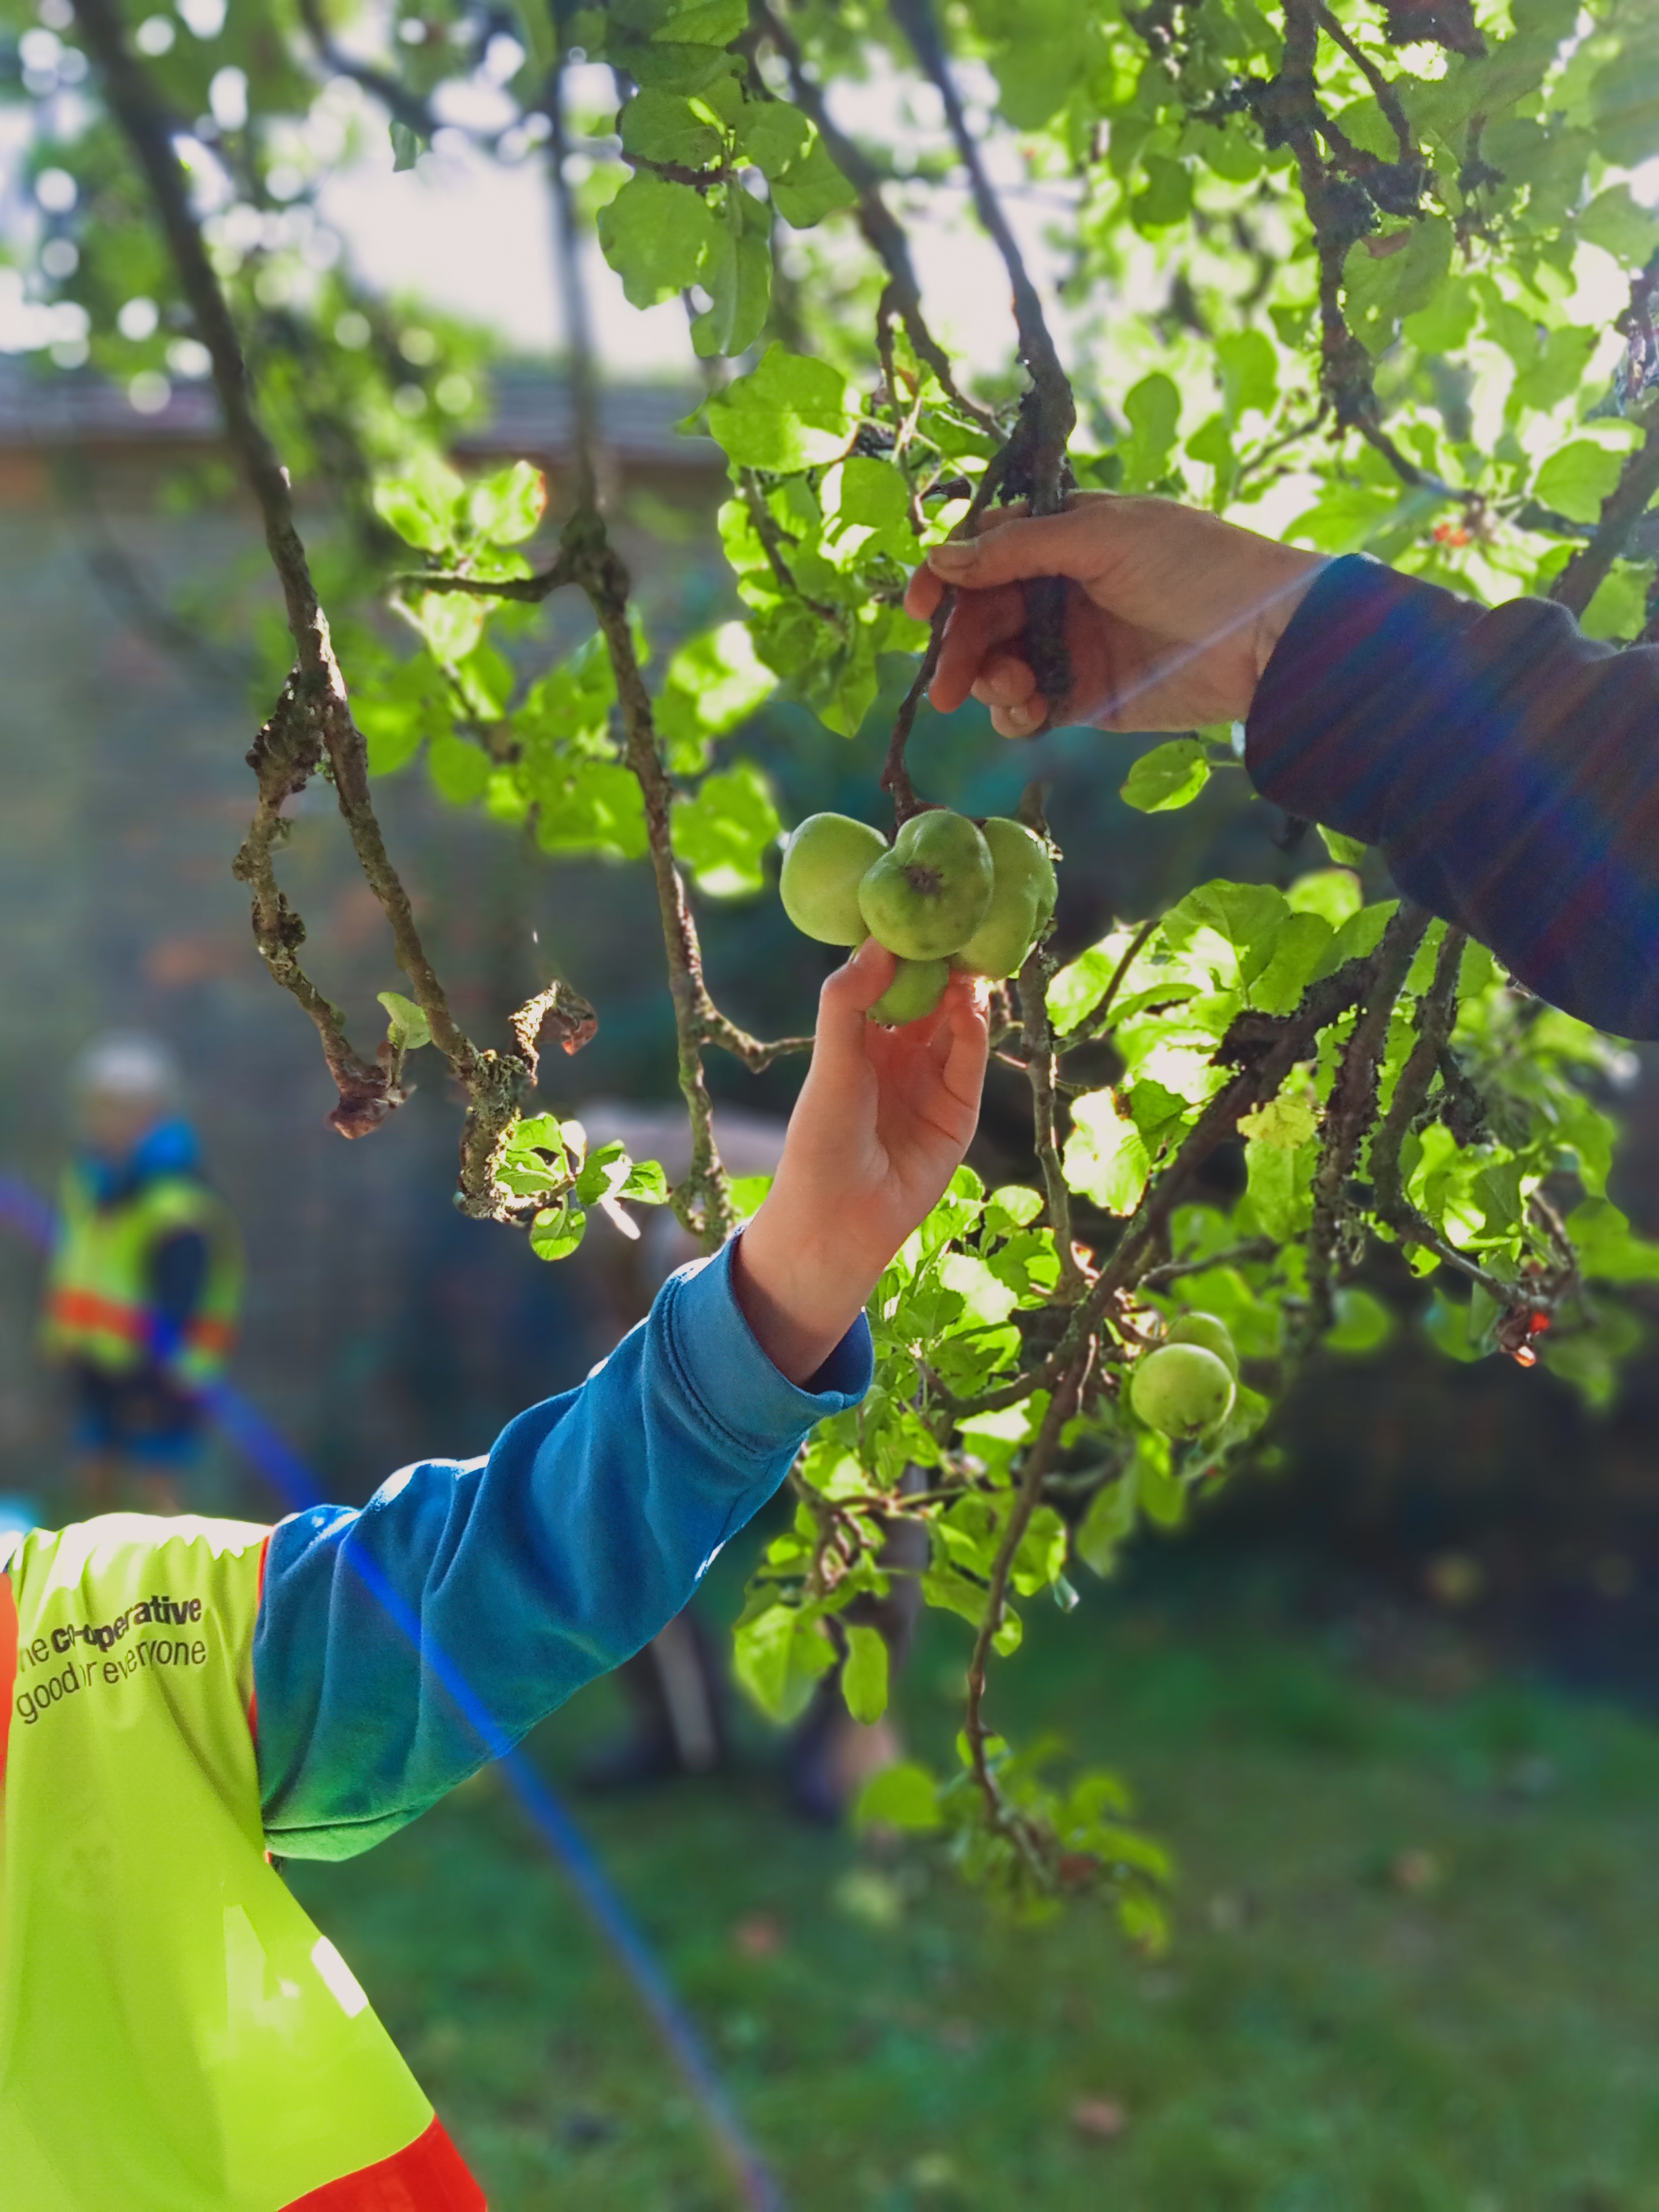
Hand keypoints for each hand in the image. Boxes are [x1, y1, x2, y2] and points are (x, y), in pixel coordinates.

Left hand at [733, 938, 987, 1384]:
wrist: (837, 1217)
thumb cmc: (819, 1138)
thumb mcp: (831, 1060)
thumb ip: (848, 1001)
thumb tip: (878, 942)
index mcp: (864, 1039)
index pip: (893, 980)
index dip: (907, 947)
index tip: (919, 906)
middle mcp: (902, 1055)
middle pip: (934, 996)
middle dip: (946, 961)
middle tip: (959, 920)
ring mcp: (934, 1082)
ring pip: (958, 1023)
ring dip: (965, 991)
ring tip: (969, 955)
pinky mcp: (959, 1111)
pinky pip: (972, 1061)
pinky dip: (976, 1031)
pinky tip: (972, 1003)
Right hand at [904, 494, 1324, 736]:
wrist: (1267, 637)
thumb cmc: (1197, 564)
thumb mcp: (1104, 535)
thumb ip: (1019, 548)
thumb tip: (941, 558)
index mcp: (1064, 535)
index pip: (984, 552)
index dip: (945, 577)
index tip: (920, 606)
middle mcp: (1059, 589)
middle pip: (981, 615)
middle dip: (958, 646)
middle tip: (944, 682)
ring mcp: (1069, 646)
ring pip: (996, 665)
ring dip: (986, 680)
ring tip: (1008, 689)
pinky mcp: (1084, 699)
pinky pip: (1026, 708)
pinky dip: (1014, 713)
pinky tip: (1026, 711)